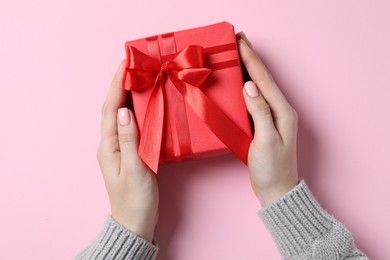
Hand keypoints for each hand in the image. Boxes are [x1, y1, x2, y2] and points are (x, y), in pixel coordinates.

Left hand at [97, 61, 158, 242]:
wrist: (135, 221)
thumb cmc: (135, 199)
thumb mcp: (135, 168)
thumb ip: (130, 139)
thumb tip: (124, 110)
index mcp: (108, 146)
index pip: (111, 108)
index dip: (116, 84)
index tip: (124, 64)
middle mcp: (110, 143)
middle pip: (113, 107)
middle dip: (120, 84)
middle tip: (132, 65)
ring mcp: (119, 147)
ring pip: (121, 115)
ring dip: (127, 95)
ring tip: (138, 77)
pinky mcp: (129, 152)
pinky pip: (131, 124)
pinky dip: (136, 110)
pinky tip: (144, 105)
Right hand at [237, 32, 298, 206]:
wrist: (276, 190)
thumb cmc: (272, 169)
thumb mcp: (265, 141)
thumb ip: (259, 112)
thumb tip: (249, 86)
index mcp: (282, 111)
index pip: (264, 80)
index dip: (252, 59)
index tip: (240, 42)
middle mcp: (279, 110)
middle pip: (262, 79)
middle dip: (250, 59)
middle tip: (237, 41)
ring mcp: (271, 117)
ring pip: (257, 88)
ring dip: (247, 70)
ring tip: (235, 56)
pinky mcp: (262, 124)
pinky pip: (252, 100)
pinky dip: (243, 88)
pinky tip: (236, 84)